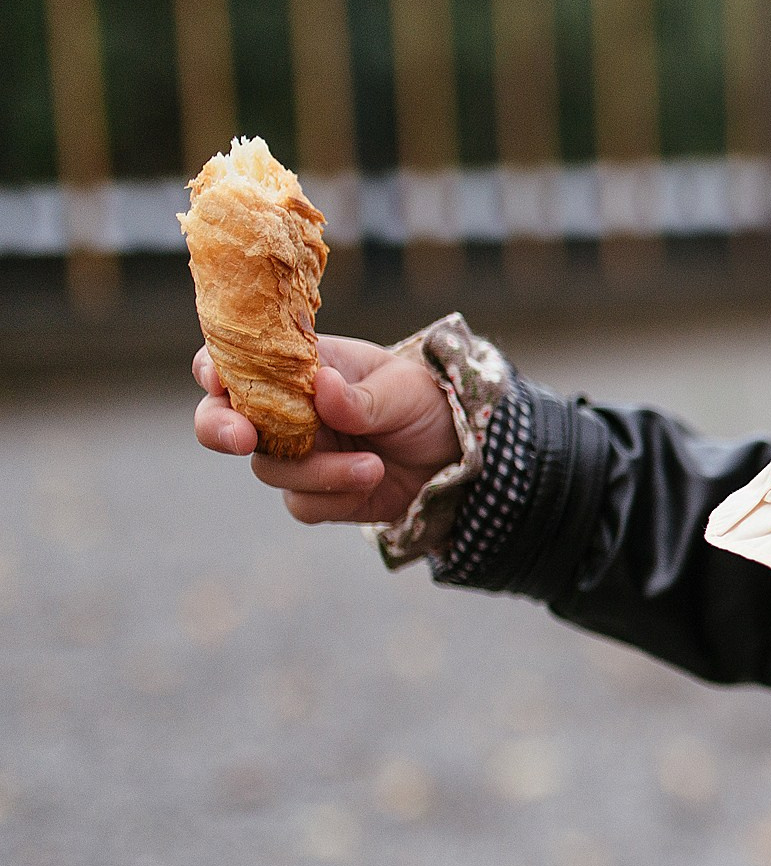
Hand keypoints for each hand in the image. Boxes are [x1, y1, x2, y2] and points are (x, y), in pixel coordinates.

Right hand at [193, 335, 460, 524]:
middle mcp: (289, 411)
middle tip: (244, 439)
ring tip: (374, 467)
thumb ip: (362, 395)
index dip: (214, 369)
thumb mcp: (406, 391)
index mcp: (303, 368)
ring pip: (269, 469)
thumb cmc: (427, 405)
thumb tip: (322, 386)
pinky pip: (302, 504)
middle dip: (220, 429)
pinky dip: (335, 497)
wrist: (462, 459)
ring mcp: (300, 454)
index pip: (239, 361)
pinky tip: (373, 481)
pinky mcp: (318, 494)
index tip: (218, 381)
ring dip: (318, 472)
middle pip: (221, 420)